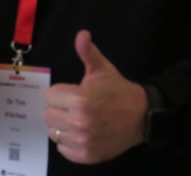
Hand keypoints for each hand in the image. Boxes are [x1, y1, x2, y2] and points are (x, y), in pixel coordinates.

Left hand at [44, 30, 147, 163]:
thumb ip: (87, 51)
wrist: (142, 116)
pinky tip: (81, 134)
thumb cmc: (118, 90)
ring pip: (53, 133)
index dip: (61, 93)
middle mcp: (79, 122)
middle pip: (48, 115)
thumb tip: (82, 33)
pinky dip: (69, 143)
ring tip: (78, 120)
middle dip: (59, 109)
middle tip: (75, 106)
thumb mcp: (102, 69)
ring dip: (62, 126)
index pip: (50, 96)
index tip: (74, 93)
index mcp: (80, 99)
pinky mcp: (87, 155)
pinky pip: (63, 149)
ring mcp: (83, 141)